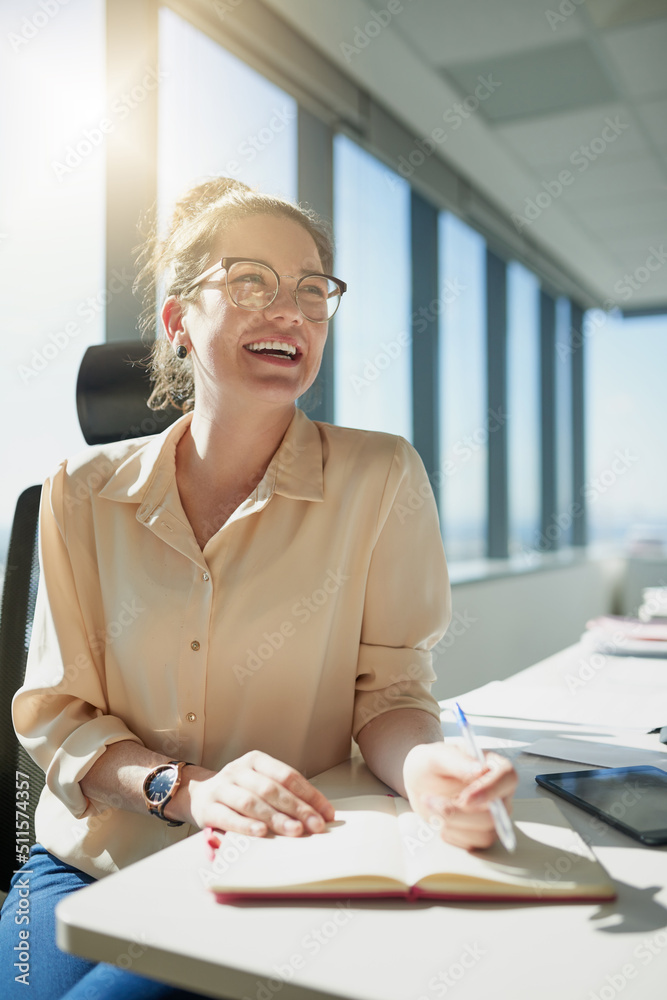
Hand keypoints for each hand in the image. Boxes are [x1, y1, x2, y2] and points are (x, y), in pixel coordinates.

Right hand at [173, 750, 334, 837]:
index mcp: (255, 761)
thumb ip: (283, 795)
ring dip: (276, 818)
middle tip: (315, 825)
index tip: (326, 813)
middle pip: (272, 789)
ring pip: (252, 802)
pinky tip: (261, 833)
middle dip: (297, 808)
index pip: (287, 775)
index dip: (309, 795)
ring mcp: (221, 787)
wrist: (197, 794)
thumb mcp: (259, 784)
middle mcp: (238, 770)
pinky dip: (246, 825)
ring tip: (294, 831)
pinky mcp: (207, 808)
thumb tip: (318, 814)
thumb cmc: (238, 792)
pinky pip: (228, 817)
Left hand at [403, 742, 517, 850]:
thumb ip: (457, 761)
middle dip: (457, 812)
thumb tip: (479, 770)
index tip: (466, 798)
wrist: (422, 784)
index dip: (490, 790)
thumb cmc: (432, 765)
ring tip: (430, 805)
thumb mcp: (437, 757)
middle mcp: (500, 794)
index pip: (508, 778)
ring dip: (451, 823)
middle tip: (430, 800)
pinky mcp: (482, 834)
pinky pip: (473, 843)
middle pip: (494, 815)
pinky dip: (451, 833)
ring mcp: (495, 817)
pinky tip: (439, 818)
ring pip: (485, 833)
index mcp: (495, 767)